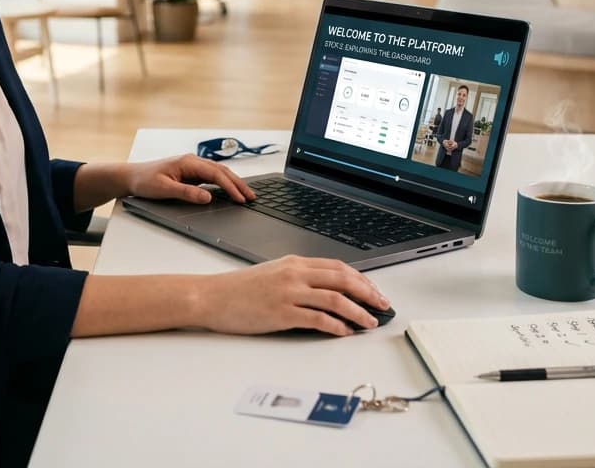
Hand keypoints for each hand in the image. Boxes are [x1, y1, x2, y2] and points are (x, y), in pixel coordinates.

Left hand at [127, 154, 254, 204]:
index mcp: (188, 162)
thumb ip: (186, 192)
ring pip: (218, 173)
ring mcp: (192, 167)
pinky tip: (231, 191)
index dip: (230, 186)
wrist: (132, 176)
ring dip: (233, 183)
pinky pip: (212, 178)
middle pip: (221, 171)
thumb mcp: (164, 189)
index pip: (215, 173)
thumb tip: (208, 196)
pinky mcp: (190, 174)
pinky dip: (224, 184)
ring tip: (247, 195)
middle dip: (238, 184)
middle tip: (252, 197)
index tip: (240, 197)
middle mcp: (192, 162)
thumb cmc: (145, 180)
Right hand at [199, 256, 390, 335]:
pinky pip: (317, 319)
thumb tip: (326, 290)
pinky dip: (336, 326)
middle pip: (342, 279)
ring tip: (370, 322)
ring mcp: (288, 293)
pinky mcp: (281, 313)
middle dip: (368, 293)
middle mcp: (294, 274)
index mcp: (293, 262)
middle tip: (383, 305)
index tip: (374, 291)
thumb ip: (297, 277)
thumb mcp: (272, 273)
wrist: (211, 296)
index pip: (337, 266)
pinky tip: (345, 332)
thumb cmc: (238, 289)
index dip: (361, 279)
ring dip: (358, 312)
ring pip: (335, 299)